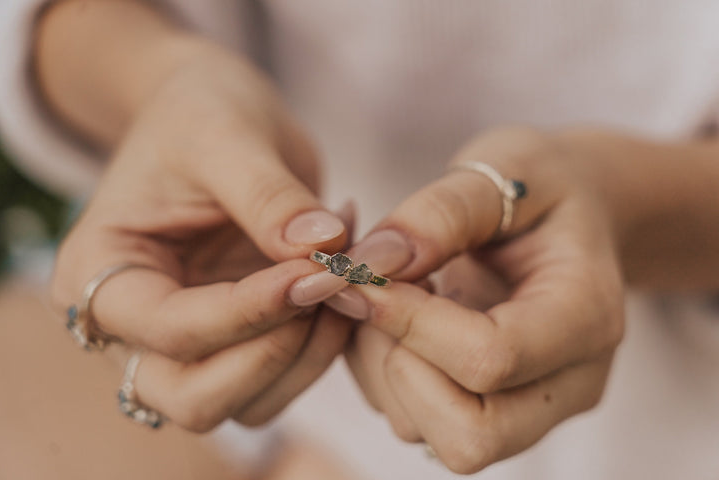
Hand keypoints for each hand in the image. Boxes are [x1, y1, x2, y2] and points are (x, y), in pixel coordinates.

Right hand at [50, 46, 351, 430]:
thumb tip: (324, 250)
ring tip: (344, 269)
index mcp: (97, 274)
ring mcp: (187, 344)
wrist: (212, 114)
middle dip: (277, 352)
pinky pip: (281, 378)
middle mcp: (133, 329)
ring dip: (310, 353)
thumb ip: (268, 195)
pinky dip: (324, 344)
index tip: (319, 272)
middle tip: (332, 283)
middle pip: (197, 398)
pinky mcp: (236, 341)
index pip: (170, 329)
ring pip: (249, 402)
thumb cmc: (199, 113)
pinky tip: (340, 279)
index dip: (251, 311)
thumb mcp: (224, 135)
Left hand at [336, 128, 624, 472]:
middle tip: (382, 292)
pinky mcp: (488, 408)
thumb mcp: (504, 166)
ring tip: (393, 291)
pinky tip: (396, 313)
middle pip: (468, 438)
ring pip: (425, 432)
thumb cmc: (543, 186)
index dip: (410, 322)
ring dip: (379, 364)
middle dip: (396, 364)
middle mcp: (567, 382)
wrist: (571, 214)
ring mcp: (529, 407)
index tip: (363, 272)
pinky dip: (377, 370)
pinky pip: (410, 417)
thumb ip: (442, 211)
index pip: (492, 358)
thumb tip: (372, 265)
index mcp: (586, 317)